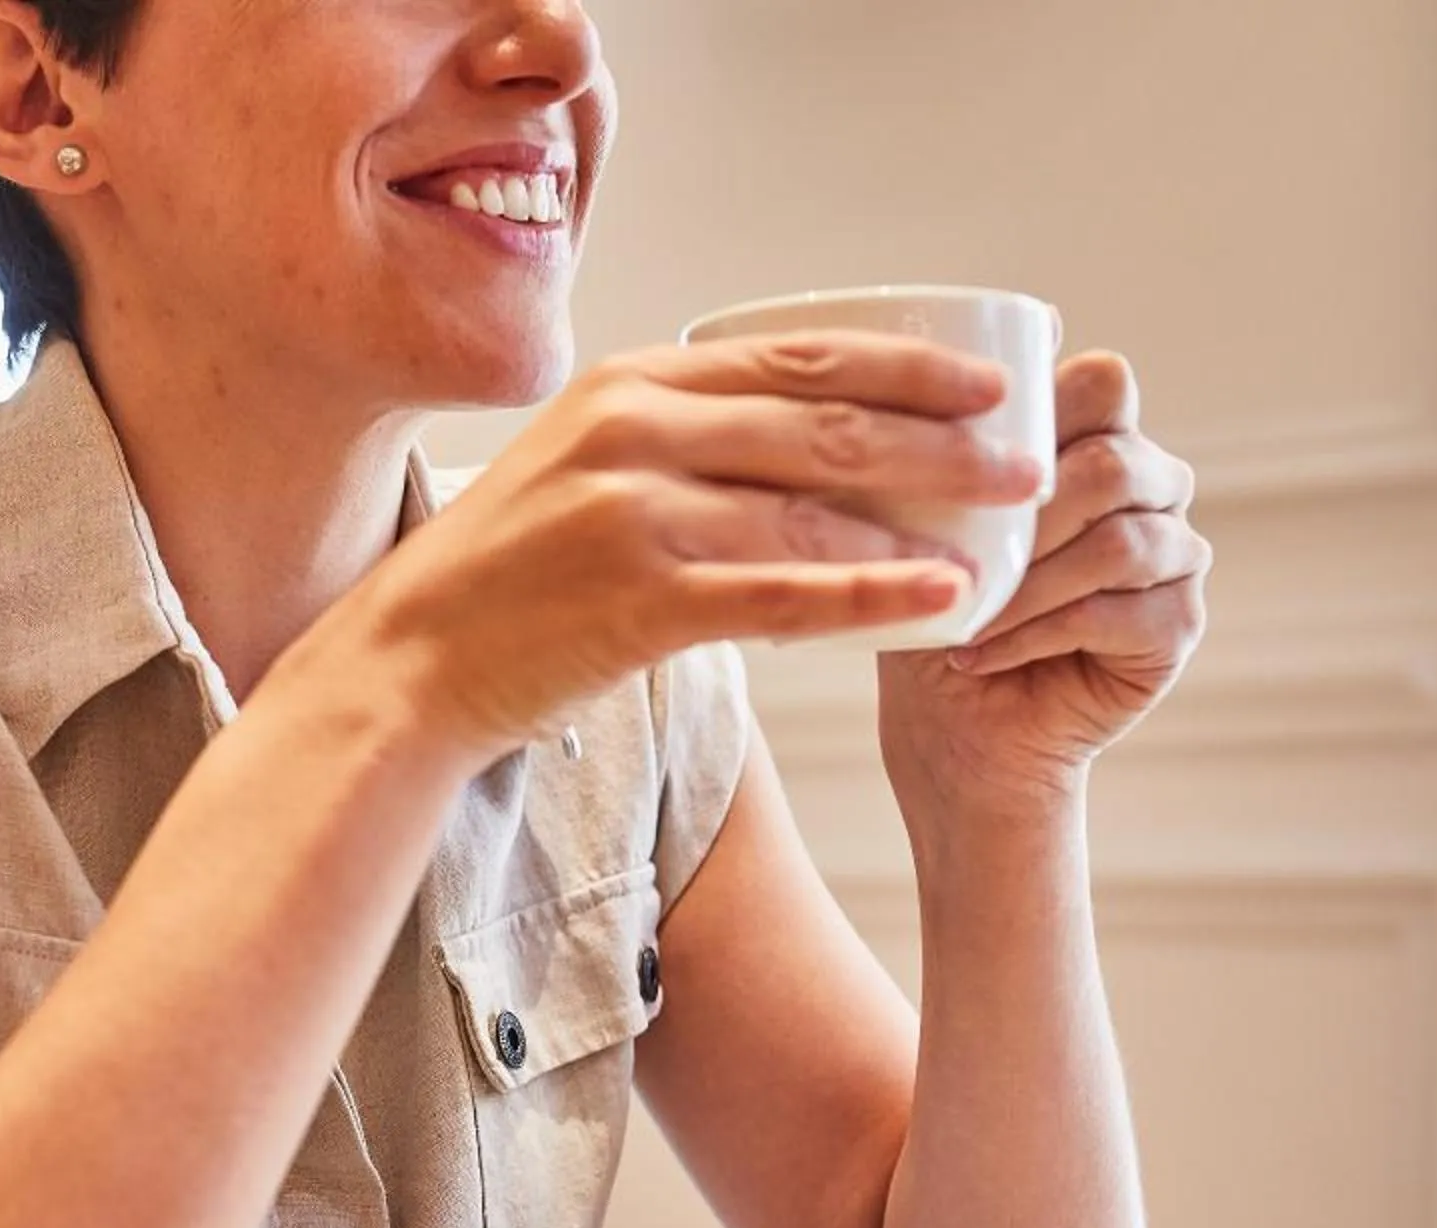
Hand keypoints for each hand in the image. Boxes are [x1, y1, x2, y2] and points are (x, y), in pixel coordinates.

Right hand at [332, 333, 1044, 761]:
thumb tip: (804, 437)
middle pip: (825, 422)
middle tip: (1029, 461)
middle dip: (945, 441)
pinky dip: (871, 596)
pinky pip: (784, 595)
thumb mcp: (582, 467)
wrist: (407, 662)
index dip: (910, 366)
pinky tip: (936, 599)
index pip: (797, 355)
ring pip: (813, 511)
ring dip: (923, 525)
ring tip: (1004, 540)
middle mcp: (633, 431)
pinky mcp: (637, 602)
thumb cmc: (507, 576)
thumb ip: (676, 438)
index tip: (991, 384)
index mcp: (630, 384)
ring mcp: (632, 515)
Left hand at [877, 353, 1210, 815]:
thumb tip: (924, 375)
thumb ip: (942, 459)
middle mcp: (1148, 488)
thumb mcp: (918, 530)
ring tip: (966, 620)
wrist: (951, 732)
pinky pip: (1115, 610)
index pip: (1102, 383)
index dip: (1053, 401)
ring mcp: (1173, 554)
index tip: (980, 449)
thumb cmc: (931, 617)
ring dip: (1027, 585)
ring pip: (1121, 540)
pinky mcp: (1177, 622)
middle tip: (963, 560)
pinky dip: (1036, 634)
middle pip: (1117, 461)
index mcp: (1092, 442)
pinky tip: (982, 654)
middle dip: (1029, 514)